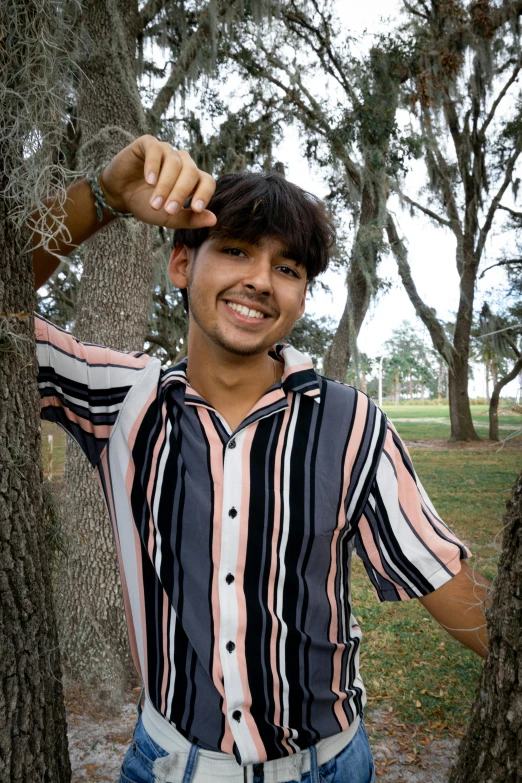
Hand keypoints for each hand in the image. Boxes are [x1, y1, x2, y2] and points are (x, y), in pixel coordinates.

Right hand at [99, 135, 216, 229]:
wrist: (119, 195)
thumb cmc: (146, 204)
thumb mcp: (169, 218)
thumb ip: (190, 219)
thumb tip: (214, 220)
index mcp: (192, 179)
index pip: (207, 181)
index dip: (204, 194)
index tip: (195, 208)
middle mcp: (182, 162)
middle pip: (191, 172)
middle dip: (180, 193)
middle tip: (168, 210)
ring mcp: (166, 151)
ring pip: (174, 163)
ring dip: (165, 186)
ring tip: (154, 203)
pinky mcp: (148, 144)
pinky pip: (156, 150)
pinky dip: (154, 166)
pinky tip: (149, 181)